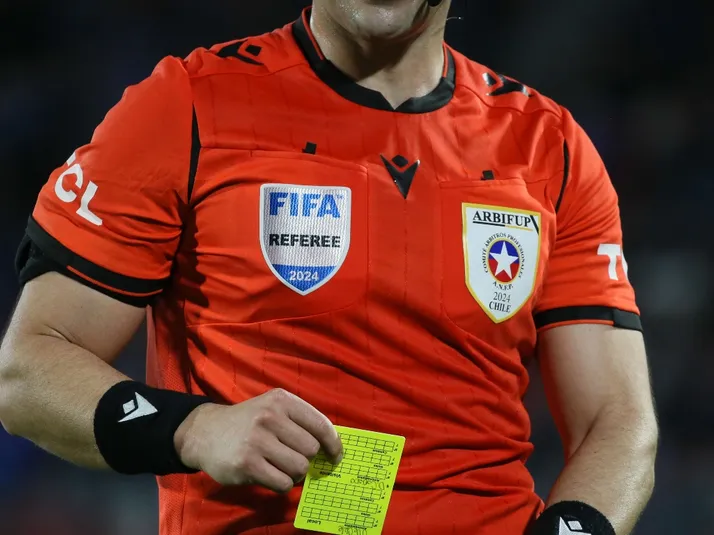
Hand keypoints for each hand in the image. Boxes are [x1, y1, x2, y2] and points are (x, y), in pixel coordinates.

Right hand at [174, 388, 342, 491]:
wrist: (205, 432)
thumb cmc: (248, 422)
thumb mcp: (273, 408)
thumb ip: (300, 421)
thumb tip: (332, 447)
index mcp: (281, 400)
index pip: (321, 424)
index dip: (334, 444)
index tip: (335, 456)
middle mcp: (270, 416)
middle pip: (311, 449)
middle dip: (306, 459)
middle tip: (293, 459)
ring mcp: (257, 440)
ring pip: (299, 468)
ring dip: (294, 474)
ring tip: (281, 467)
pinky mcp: (246, 464)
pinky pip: (282, 483)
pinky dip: (282, 484)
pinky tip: (270, 475)